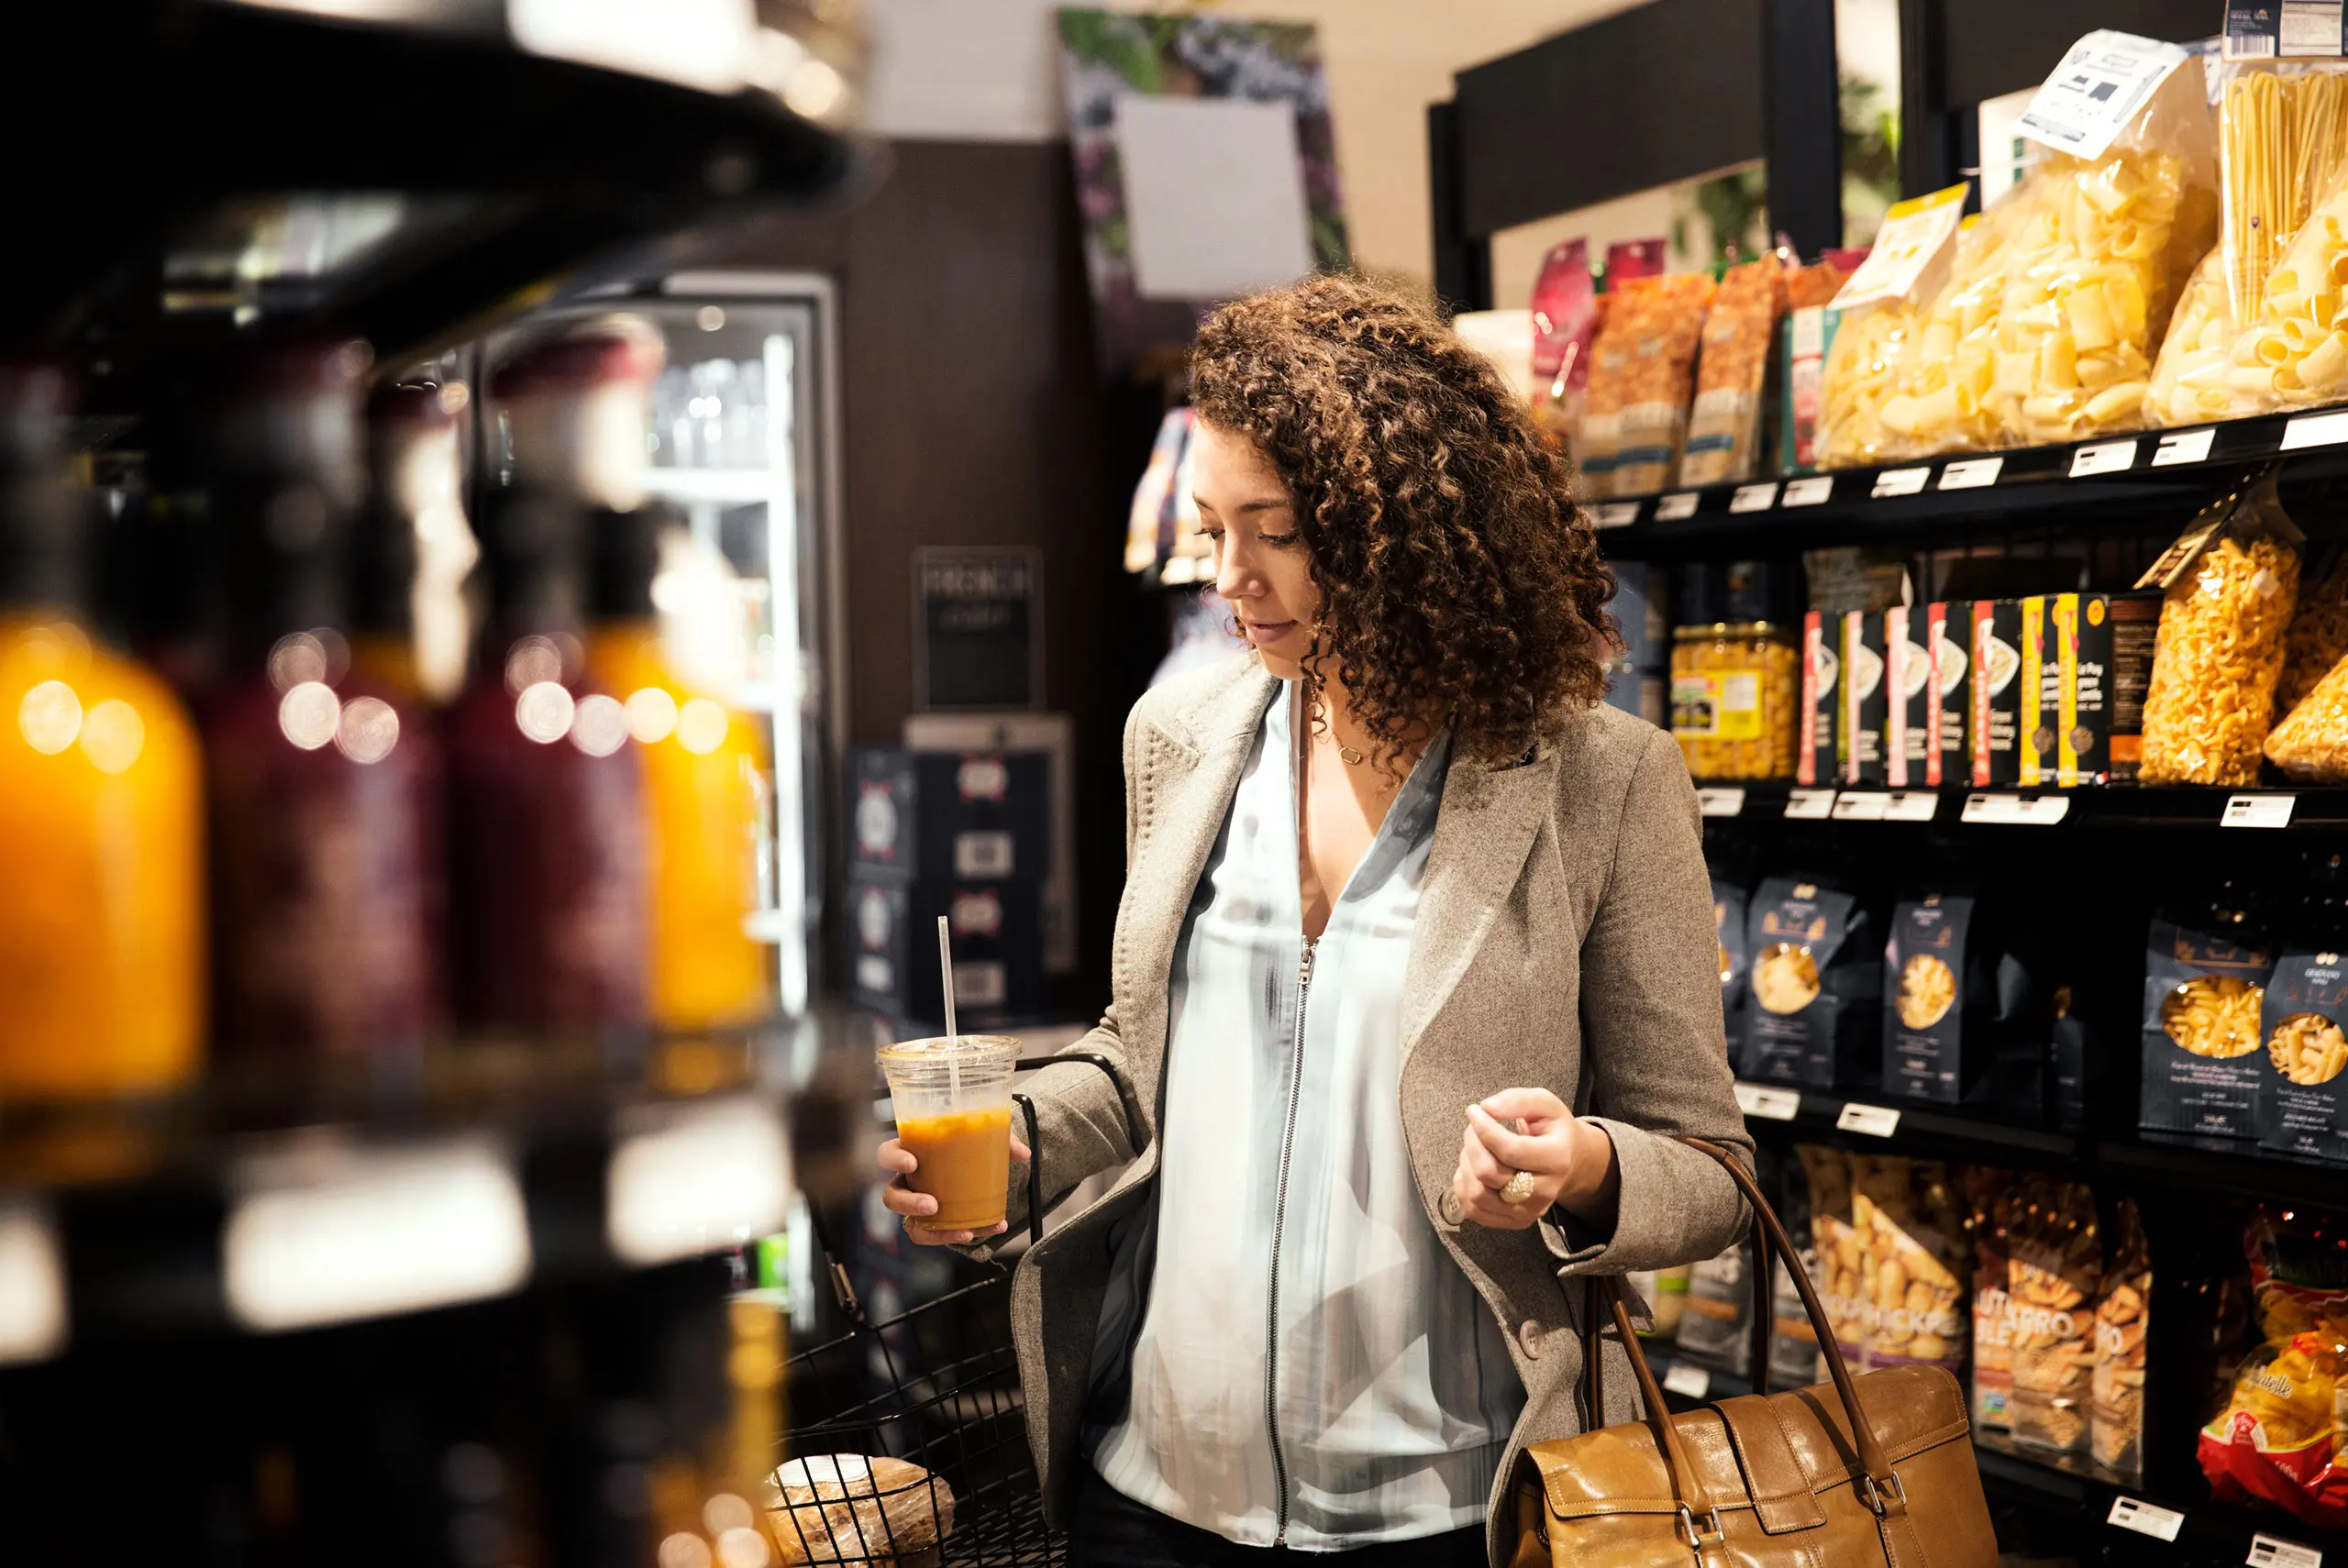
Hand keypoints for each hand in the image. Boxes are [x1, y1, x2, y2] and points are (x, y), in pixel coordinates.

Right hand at [876, 1131, 1031, 1245]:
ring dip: (933, 1231)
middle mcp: (907, 1182)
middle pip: (891, 1196)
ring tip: (962, 1231)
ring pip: (910, 1225)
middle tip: (932, 1204)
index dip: (894, 1159)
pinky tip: (981, 1231)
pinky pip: (935, 1236)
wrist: (973, 1169)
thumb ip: (1001, 1142)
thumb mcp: (981, 1139)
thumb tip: (1023, 1153)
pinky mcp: (931, 1223)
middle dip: (909, 1203)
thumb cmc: (964, 1149)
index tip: (912, 1163)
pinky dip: (957, 1236)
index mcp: (910, 1152)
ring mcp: (916, 1206)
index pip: (887, 1154)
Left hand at [1450, 1088, 1610, 1230]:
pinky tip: (1473, 1169)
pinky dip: (1464, 1187)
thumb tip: (1487, 1108)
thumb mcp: (1546, 1104)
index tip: (1474, 1110)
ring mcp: (1530, 1211)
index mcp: (1557, 1158)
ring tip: (1474, 1148)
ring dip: (1466, 1165)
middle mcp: (1545, 1191)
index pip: (1510, 1150)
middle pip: (1489, 1173)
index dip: (1484, 1128)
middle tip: (1474, 1128)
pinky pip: (1474, 1210)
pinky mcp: (1515, 1221)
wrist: (1570, 1162)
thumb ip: (1518, 1100)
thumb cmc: (1553, 1131)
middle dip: (1472, 1144)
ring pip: (1477, 1195)